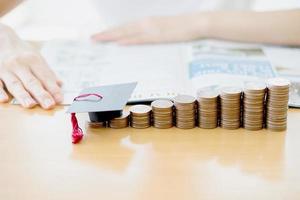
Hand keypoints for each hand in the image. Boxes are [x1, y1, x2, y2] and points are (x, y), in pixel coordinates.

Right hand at [0, 24, 62, 108]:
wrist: (0, 38)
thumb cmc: (22, 52)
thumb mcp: (37, 57)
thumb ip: (48, 72)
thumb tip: (61, 84)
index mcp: (34, 61)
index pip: (46, 77)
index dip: (53, 89)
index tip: (59, 100)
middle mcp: (20, 64)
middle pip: (32, 82)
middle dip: (41, 94)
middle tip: (49, 105)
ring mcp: (6, 68)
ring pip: (15, 84)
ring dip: (22, 95)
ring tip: (30, 105)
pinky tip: (4, 100)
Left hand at [91, 14, 207, 44]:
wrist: (196, 23)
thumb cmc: (181, 25)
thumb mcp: (163, 27)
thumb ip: (151, 33)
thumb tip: (140, 39)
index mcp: (147, 22)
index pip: (125, 27)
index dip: (112, 31)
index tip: (101, 34)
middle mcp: (146, 23)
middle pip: (122, 29)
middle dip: (106, 34)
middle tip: (92, 38)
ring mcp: (152, 29)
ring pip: (127, 33)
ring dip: (112, 36)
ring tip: (99, 40)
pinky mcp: (159, 37)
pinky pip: (141, 39)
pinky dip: (129, 41)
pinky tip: (119, 43)